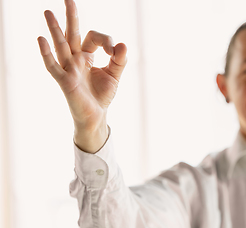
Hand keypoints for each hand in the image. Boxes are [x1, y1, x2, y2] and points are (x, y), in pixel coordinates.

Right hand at [38, 0, 126, 152]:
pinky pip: (53, 66)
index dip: (106, 40)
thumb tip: (123, 44)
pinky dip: (46, 53)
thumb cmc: (102, 95)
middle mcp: (76, 59)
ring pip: (61, 45)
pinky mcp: (65, 81)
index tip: (115, 51)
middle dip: (71, 18)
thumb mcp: (114, 75)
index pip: (93, 38)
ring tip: (48, 11)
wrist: (96, 115)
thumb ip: (120, 60)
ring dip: (55, 29)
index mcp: (87, 56)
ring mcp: (69, 69)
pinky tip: (41, 39)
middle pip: (72, 34)